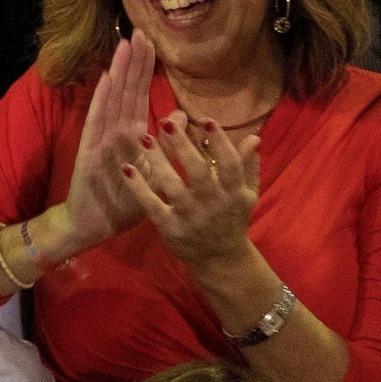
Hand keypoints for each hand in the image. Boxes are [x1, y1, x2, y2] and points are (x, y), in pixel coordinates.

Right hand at [57, 35, 156, 255]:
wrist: (93, 226)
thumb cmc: (124, 202)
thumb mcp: (154, 172)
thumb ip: (166, 144)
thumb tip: (181, 115)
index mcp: (132, 134)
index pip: (140, 94)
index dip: (145, 69)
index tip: (152, 42)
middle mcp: (116, 131)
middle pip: (127, 89)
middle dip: (134, 61)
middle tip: (140, 30)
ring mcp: (101, 139)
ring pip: (113, 98)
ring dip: (119, 71)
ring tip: (125, 44)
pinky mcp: (90, 151)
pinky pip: (96, 121)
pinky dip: (101, 99)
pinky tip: (106, 77)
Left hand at [127, 110, 260, 272]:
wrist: (220, 260)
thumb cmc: (233, 219)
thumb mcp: (247, 194)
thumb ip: (248, 166)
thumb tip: (253, 138)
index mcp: (234, 193)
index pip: (229, 164)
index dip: (220, 142)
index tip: (205, 120)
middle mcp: (213, 204)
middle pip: (197, 171)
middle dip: (183, 146)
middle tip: (167, 123)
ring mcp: (190, 217)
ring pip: (173, 186)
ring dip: (158, 161)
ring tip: (145, 138)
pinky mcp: (170, 229)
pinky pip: (152, 206)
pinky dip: (139, 188)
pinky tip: (127, 169)